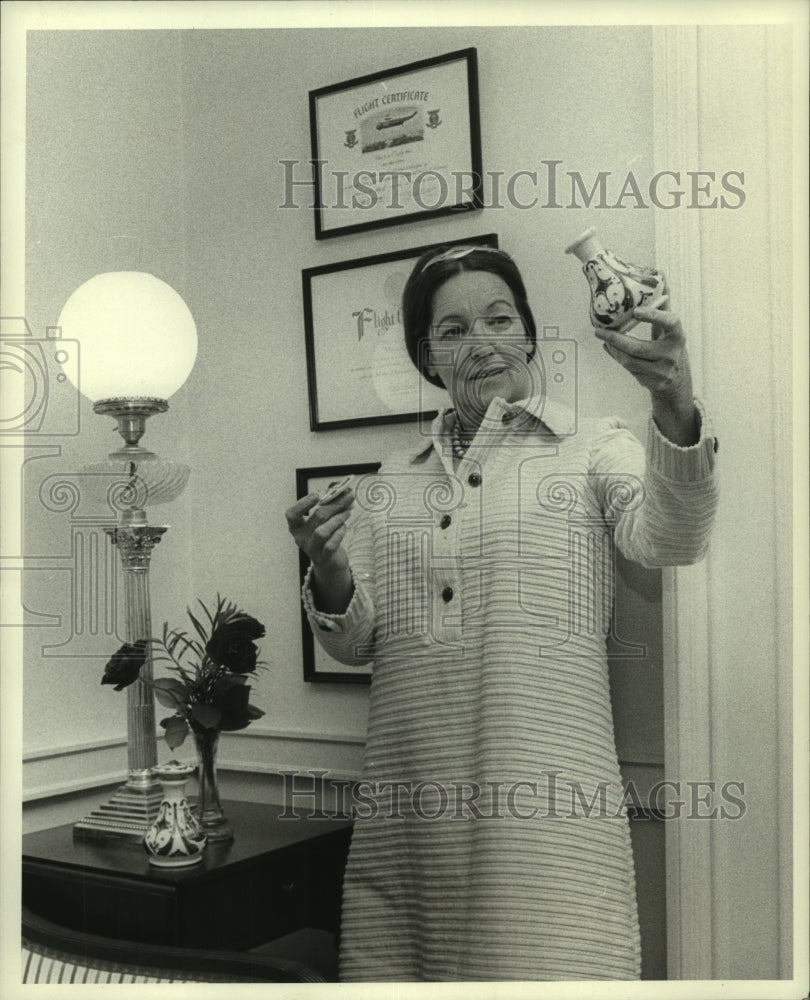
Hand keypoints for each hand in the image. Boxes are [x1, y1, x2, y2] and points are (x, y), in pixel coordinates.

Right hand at [285, 487, 354, 574]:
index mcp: (297, 527)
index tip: (316, 495)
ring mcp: (311, 549)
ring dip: (337, 519)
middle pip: (316, 518)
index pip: (292, 514)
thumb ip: (330, 505)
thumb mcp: (323, 521)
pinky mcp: (323, 558)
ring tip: (347, 512)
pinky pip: (330, 545)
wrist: (329, 562)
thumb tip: (344, 491)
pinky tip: (344, 527)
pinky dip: (339, 533)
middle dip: (334, 505)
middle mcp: (301, 538)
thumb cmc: (325, 537)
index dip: (303, 504)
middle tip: (347, 497)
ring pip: (322, 532)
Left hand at [594, 288, 698, 445]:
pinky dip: (617, 358)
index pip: (669, 323)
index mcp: (677, 335)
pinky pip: (629, 370)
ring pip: (630, 361)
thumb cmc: (669, 345)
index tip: (636, 310)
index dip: (653, 316)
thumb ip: (663, 303)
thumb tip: (661, 274)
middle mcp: (671, 354)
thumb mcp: (669, 326)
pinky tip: (610, 348)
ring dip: (614, 349)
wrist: (676, 380)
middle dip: (616, 339)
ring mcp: (661, 371)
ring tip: (603, 339)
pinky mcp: (651, 382)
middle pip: (639, 348)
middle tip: (600, 330)